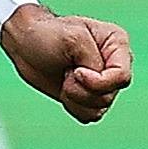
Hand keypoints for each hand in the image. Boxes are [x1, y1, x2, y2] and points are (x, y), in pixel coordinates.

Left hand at [3, 7, 132, 124]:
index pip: (122, 77)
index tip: (75, 71)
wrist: (25, 44)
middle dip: (81, 89)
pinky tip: (64, 89)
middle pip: (109, 95)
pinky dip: (72, 106)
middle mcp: (114, 64)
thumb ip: (93, 61)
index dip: (98, 82)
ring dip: (75, 98)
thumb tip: (98, 83)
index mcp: (117, 43)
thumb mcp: (72, 38)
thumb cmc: (47, 33)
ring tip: (64, 78)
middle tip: (66, 71)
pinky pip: (89, 115)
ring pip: (99, 108)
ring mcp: (102, 82)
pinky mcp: (89, 96)